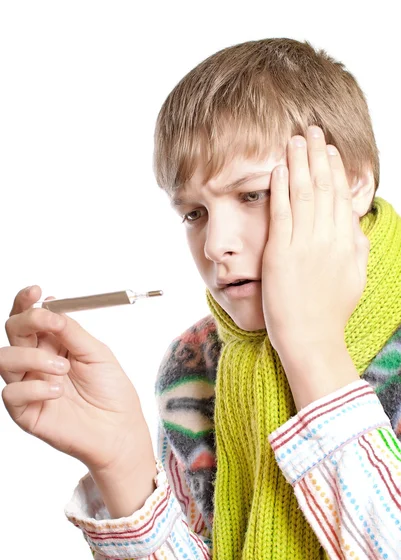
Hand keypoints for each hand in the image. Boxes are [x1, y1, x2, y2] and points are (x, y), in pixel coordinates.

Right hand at [1, 285, 151, 474]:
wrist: (119, 429)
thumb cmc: (112, 391)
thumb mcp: (97, 352)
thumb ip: (71, 331)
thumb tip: (51, 306)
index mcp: (53, 344)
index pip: (29, 317)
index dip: (26, 302)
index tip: (36, 291)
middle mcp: (36, 361)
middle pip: (13, 332)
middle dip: (28, 320)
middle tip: (51, 323)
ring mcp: (29, 385)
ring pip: (4, 359)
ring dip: (33, 356)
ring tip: (62, 368)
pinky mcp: (25, 411)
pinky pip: (11, 392)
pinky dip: (34, 387)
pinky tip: (57, 391)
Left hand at [262, 125, 369, 355]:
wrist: (310, 339)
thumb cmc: (330, 314)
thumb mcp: (355, 280)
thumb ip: (358, 251)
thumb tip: (358, 230)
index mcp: (346, 244)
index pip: (341, 198)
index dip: (336, 170)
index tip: (331, 152)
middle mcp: (328, 239)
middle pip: (325, 187)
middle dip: (319, 156)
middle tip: (313, 131)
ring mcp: (304, 245)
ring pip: (305, 193)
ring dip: (300, 162)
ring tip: (297, 139)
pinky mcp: (280, 253)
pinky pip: (282, 212)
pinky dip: (282, 187)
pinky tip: (280, 168)